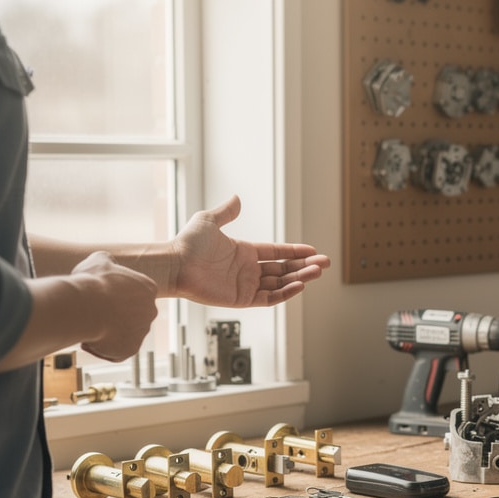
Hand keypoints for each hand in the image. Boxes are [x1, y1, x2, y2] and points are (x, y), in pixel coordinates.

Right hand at [72, 252, 158, 360]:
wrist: (86, 307)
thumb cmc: (92, 282)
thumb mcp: (98, 261)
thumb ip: (107, 261)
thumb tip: (105, 261)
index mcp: (148, 288)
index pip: (134, 294)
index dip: (113, 295)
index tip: (99, 295)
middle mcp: (151, 310)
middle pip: (130, 315)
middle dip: (112, 315)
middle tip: (93, 312)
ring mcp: (143, 331)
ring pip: (122, 334)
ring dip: (107, 332)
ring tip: (89, 326)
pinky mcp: (131, 350)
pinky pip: (116, 351)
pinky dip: (103, 348)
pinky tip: (89, 340)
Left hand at [170, 195, 330, 306]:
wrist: (174, 265)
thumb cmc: (187, 244)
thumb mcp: (209, 221)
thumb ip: (226, 212)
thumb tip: (237, 198)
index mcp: (244, 252)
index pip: (276, 252)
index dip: (295, 251)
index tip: (312, 251)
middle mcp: (247, 269)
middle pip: (283, 269)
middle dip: (304, 266)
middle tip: (324, 263)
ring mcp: (245, 285)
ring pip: (280, 283)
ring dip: (299, 278)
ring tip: (316, 273)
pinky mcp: (241, 299)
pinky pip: (269, 298)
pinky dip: (285, 293)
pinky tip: (298, 285)